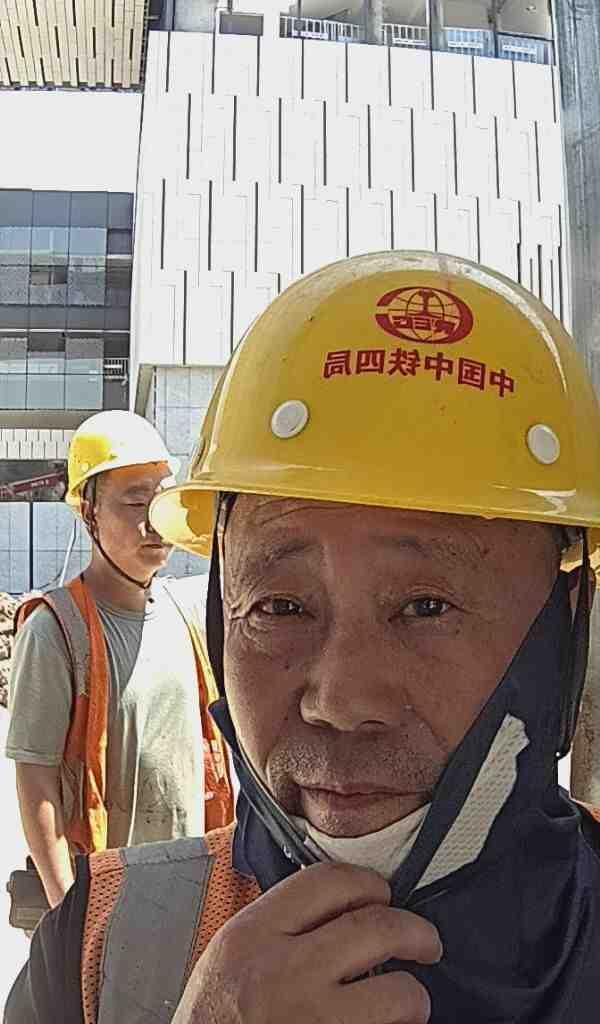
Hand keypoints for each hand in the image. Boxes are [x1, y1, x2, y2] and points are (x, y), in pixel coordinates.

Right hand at [173, 862, 441, 1023]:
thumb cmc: (214, 1021)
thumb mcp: (230, 957)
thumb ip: (278, 926)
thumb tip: (344, 906)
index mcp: (254, 934)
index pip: (328, 881)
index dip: (369, 883)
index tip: (384, 896)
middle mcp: (283, 973)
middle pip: (375, 928)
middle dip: (415, 932)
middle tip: (426, 943)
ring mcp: (311, 1022)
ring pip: (397, 995)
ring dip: (414, 996)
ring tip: (411, 1000)